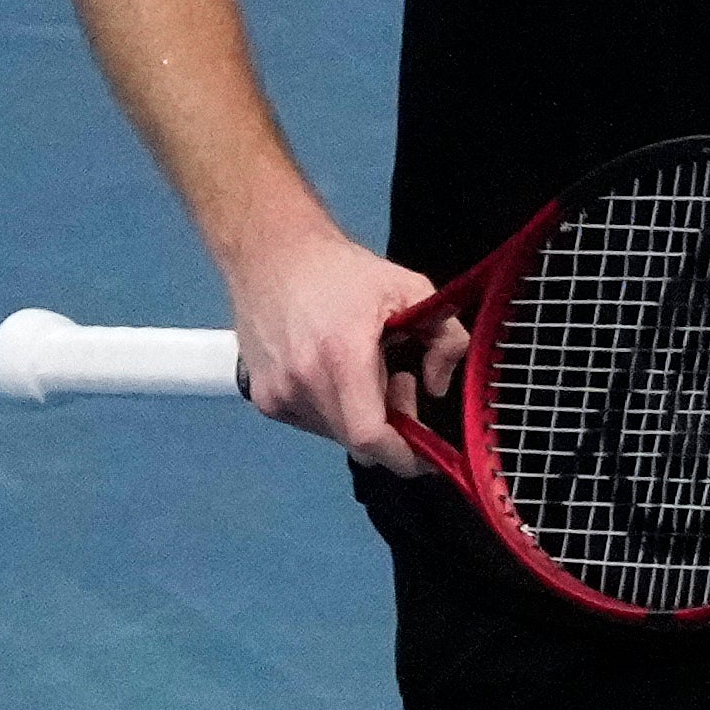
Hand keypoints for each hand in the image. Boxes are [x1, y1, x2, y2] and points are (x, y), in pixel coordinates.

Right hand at [225, 226, 451, 476]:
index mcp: (341, 358)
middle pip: (359, 442)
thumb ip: (445, 339)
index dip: (405, 456)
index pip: (371, 438)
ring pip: (338, 436)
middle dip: (392, 428)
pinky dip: (335, 410)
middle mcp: (302, 383)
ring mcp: (277, 395)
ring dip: (361, 417)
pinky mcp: (263, 398)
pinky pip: (314, 423)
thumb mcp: (411, 289)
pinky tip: (336, 370)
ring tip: (364, 368)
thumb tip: (437, 388)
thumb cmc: (339, 270)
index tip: (428, 456)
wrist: (269, 253)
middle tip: (401, 380)